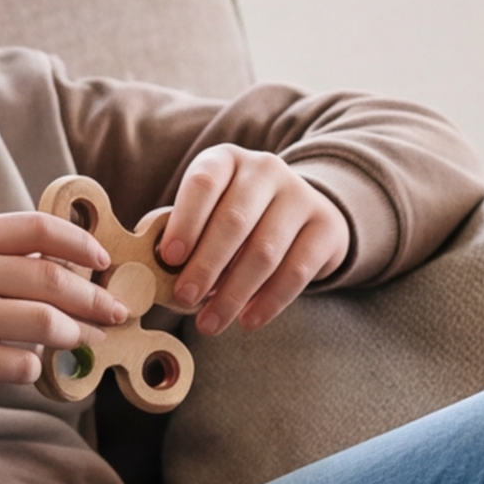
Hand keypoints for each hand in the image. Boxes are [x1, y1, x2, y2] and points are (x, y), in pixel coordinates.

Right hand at [0, 211, 129, 412]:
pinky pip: (21, 363)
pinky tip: (34, 366)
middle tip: (115, 311)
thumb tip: (64, 269)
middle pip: (51, 278)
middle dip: (94, 297)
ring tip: (87, 339)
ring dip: (77, 333)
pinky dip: (38, 367)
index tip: (102, 260)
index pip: (35, 228)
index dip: (79, 242)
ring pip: (45, 322)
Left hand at [156, 145, 350, 333]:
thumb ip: (186, 235)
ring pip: (264, 251)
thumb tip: (158, 276)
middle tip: (184, 298)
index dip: (185, 221)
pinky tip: (248, 321)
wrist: (302, 210)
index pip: (204, 183)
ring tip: (210, 323)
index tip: (169, 258)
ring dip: (233, 293)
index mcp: (226, 160)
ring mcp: (300, 196)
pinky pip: (297, 271)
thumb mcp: (209, 211)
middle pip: (234, 221)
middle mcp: (265, 170)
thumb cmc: (237, 217)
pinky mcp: (326, 227)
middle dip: (206, 265)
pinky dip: (270, 301)